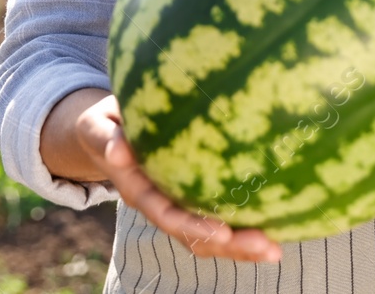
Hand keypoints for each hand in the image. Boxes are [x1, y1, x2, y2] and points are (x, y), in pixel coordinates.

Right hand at [73, 93, 282, 263]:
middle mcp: (161, 205)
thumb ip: (106, 137)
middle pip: (195, 236)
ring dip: (242, 247)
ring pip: (210, 236)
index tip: (222, 233)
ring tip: (276, 250)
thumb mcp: (98, 125)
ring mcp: (178, 205)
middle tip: (267, 247)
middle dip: (231, 246)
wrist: (106, 132)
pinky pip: (218, 218)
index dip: (193, 227)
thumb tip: (118, 150)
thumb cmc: (106, 125)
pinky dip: (243, 228)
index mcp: (138, 191)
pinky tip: (275, 227)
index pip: (167, 216)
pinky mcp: (192, 198)